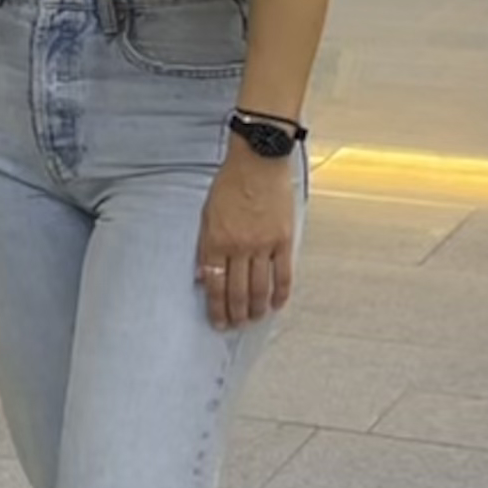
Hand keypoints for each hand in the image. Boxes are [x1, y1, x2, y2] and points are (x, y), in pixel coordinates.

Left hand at [196, 149, 297, 327]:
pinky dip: (280, 294)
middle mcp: (239, 247)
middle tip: (236, 326)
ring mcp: (263, 245)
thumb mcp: (206, 214)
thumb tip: (204, 275)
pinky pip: (283, 275)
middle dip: (235, 314)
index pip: (215, 286)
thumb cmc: (230, 183)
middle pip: (236, 292)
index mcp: (216, 240)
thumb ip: (205, 247)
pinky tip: (277, 305)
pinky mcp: (283, 240)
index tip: (218, 321)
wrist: (257, 161)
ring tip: (254, 319)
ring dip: (256, 309)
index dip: (216, 308)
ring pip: (260, 289)